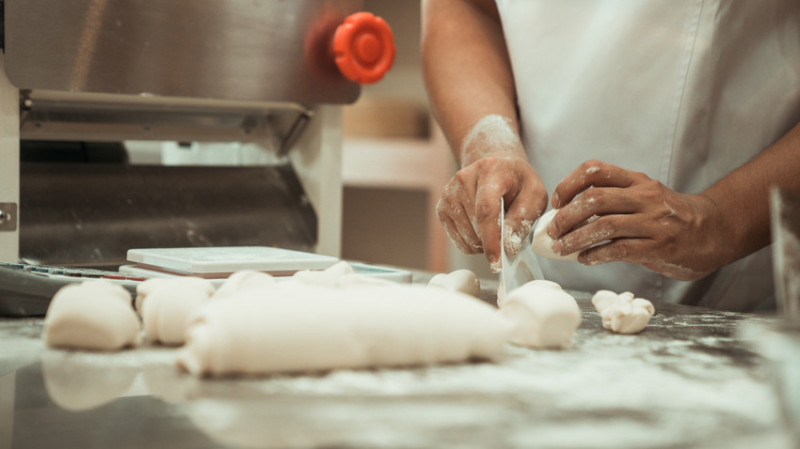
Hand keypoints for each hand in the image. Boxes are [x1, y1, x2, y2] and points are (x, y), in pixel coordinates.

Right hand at [436, 153, 547, 271]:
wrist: (496, 167)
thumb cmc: (517, 182)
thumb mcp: (535, 194)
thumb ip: (524, 218)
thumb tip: (508, 245)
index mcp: (490, 170)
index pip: (486, 210)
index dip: (491, 239)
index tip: (497, 262)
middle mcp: (464, 179)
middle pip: (476, 227)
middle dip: (494, 242)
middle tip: (508, 233)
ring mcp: (449, 193)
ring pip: (467, 237)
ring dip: (484, 243)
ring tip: (496, 228)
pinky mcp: (442, 207)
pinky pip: (458, 240)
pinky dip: (473, 243)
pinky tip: (483, 230)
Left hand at [548, 160, 728, 280]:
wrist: (714, 230)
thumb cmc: (669, 216)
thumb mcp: (644, 196)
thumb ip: (613, 201)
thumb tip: (568, 218)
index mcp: (636, 180)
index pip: (595, 170)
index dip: (569, 184)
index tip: (556, 202)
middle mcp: (644, 196)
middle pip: (595, 198)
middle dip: (566, 216)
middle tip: (553, 232)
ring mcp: (654, 220)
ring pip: (604, 225)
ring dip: (576, 239)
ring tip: (561, 249)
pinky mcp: (659, 245)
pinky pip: (620, 249)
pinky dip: (596, 254)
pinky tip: (585, 259)